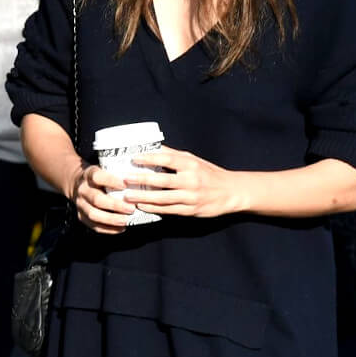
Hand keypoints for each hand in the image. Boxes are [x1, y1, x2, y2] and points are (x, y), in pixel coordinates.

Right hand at [70, 164, 135, 233]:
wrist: (77, 183)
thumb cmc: (99, 177)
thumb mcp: (103, 169)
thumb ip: (117, 174)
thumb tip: (140, 180)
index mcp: (88, 175)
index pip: (97, 177)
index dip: (110, 181)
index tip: (125, 185)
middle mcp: (82, 190)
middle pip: (96, 199)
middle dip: (115, 205)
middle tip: (131, 209)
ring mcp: (80, 204)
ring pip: (93, 214)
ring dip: (111, 219)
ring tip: (126, 221)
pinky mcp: (81, 216)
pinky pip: (93, 225)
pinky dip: (108, 229)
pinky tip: (121, 228)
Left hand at [123, 146, 243, 217]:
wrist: (231, 192)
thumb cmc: (208, 173)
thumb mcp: (193, 160)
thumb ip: (173, 155)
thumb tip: (151, 146)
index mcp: (190, 164)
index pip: (167, 159)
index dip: (150, 158)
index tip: (133, 158)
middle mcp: (191, 180)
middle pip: (162, 180)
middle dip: (141, 179)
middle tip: (124, 178)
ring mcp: (191, 197)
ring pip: (163, 198)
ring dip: (143, 197)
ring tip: (128, 195)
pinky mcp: (191, 210)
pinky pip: (168, 210)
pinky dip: (154, 208)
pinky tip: (142, 206)